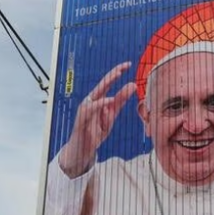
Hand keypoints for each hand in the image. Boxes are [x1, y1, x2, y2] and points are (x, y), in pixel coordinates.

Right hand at [59, 62, 136, 178]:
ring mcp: (86, 108)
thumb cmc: (95, 132)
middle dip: (113, 74)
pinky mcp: (82, 118)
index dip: (117, 73)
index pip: (108, 83)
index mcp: (98, 99)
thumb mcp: (111, 116)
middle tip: (125, 66)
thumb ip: (120, 102)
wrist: (82, 149)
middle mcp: (91, 101)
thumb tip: (131, 86)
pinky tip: (109, 100)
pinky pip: (92, 108)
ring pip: (97, 93)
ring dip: (108, 83)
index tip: (128, 65)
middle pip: (103, 84)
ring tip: (118, 75)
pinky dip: (100, 103)